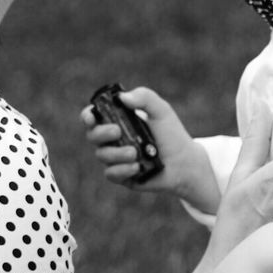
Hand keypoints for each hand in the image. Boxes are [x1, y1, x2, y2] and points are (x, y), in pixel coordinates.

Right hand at [81, 86, 219, 210]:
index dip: (87, 116)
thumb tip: (122, 97)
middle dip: (101, 133)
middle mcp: (113, 138)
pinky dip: (122, 169)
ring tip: (136, 153)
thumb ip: (145, 97)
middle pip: (92, 135)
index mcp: (118, 120)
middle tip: (118, 131)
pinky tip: (137, 167)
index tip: (92, 116)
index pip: (93, 116)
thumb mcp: (161, 111)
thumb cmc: (171, 134)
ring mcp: (116, 157)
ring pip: (102, 155)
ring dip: (117, 153)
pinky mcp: (122, 175)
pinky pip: (111, 173)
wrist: (184, 163)